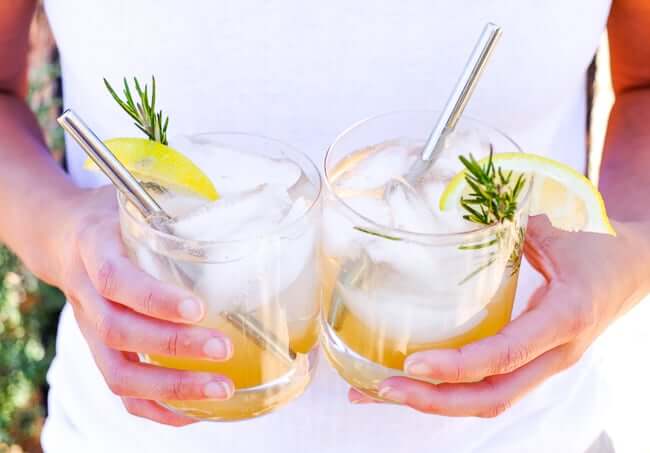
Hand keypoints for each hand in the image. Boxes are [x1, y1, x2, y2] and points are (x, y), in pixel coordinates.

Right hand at [54, 186, 233, 425]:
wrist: (63, 236)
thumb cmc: (111, 217)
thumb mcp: (133, 197)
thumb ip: (174, 204)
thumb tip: (239, 209)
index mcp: (94, 249)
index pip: (115, 280)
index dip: (153, 299)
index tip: (197, 307)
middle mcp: (87, 296)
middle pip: (119, 332)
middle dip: (174, 346)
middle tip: (224, 349)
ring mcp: (91, 329)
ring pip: (119, 373)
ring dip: (171, 387)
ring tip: (222, 389)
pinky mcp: (102, 351)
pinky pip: (122, 391)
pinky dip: (158, 407)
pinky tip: (196, 411)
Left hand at [349, 215, 649, 416]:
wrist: (634, 276)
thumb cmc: (600, 256)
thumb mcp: (562, 238)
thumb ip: (514, 230)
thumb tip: (467, 218)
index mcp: (563, 319)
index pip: (506, 354)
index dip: (458, 365)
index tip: (413, 363)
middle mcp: (554, 354)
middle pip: (491, 397)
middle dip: (434, 401)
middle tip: (383, 389)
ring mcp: (544, 365)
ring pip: (489, 401)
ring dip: (436, 402)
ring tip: (385, 392)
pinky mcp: (533, 364)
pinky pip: (491, 388)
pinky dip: (452, 392)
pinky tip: (418, 383)